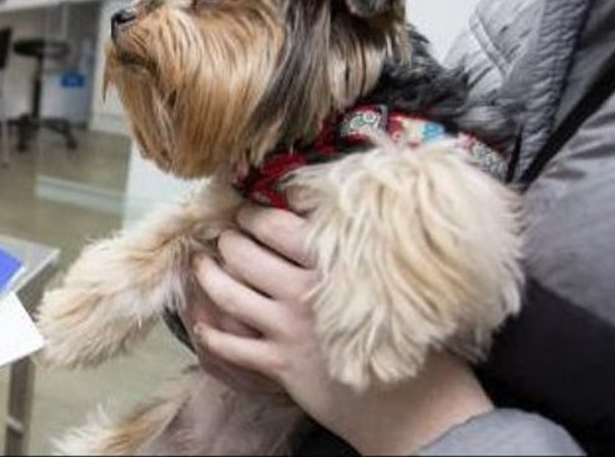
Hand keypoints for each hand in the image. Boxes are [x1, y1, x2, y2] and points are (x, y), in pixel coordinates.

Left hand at [193, 206, 493, 454]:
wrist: (411, 404)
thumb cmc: (405, 337)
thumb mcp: (385, 284)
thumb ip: (351, 257)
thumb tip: (318, 222)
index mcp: (333, 266)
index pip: (279, 226)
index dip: (256, 214)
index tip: (249, 210)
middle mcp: (304, 292)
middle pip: (245, 253)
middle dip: (229, 240)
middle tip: (227, 235)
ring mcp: (288, 328)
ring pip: (228, 292)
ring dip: (208, 275)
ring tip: (204, 264)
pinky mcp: (279, 363)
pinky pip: (230, 345)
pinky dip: (210, 333)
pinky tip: (203, 324)